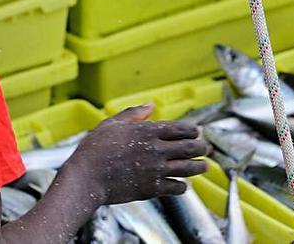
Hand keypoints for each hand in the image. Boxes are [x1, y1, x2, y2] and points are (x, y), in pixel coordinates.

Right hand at [59, 103, 208, 204]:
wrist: (86, 177)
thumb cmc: (94, 149)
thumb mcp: (111, 124)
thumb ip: (133, 114)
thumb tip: (151, 106)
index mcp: (147, 131)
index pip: (181, 128)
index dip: (193, 130)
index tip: (196, 132)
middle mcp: (156, 150)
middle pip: (190, 147)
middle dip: (202, 147)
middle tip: (206, 149)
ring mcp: (156, 170)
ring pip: (188, 168)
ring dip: (199, 166)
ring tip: (204, 166)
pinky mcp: (152, 188)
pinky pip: (176, 187)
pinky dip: (182, 186)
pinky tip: (183, 185)